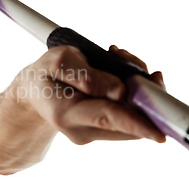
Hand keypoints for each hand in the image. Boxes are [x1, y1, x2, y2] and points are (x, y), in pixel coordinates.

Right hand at [17, 45, 165, 144]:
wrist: (32, 93)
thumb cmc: (43, 75)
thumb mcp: (56, 62)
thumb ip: (86, 74)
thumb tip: (120, 89)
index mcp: (67, 113)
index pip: (108, 118)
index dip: (136, 123)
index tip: (159, 133)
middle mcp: (83, 130)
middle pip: (128, 117)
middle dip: (141, 88)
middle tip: (125, 57)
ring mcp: (93, 133)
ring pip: (132, 115)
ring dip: (137, 87)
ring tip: (116, 58)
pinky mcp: (102, 130)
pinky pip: (128, 114)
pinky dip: (131, 93)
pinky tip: (116, 72)